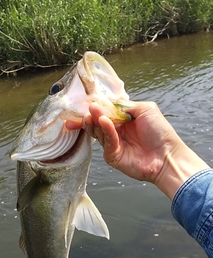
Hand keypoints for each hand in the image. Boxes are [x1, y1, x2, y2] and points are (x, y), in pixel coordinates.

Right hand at [66, 101, 208, 198]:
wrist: (167, 155)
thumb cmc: (160, 132)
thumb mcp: (145, 109)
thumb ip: (125, 105)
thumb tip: (108, 103)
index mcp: (124, 120)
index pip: (106, 112)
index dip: (98, 107)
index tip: (90, 101)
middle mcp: (117, 132)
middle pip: (98, 122)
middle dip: (93, 115)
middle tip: (90, 108)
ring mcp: (114, 144)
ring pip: (99, 132)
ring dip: (96, 121)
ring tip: (93, 114)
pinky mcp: (113, 156)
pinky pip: (107, 142)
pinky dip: (105, 131)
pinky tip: (105, 122)